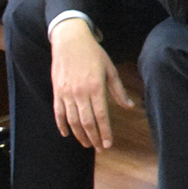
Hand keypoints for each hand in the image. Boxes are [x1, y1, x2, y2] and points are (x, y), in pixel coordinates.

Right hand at [50, 20, 131, 148]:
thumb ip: (118, 90)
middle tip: (99, 148)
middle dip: (94, 138)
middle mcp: (80, 93)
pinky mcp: (57, 91)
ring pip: (72, 121)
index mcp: (96, 87)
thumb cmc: (93, 54)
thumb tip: (129, 107)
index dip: (105, 132)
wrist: (70, 40)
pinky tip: (67, 134)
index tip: (108, 144)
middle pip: (87, 122)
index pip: (101, 116)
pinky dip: (62, 125)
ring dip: (80, 135)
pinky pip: (58, 113)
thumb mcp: (110, 69)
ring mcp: (66, 93)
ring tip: (87, 144)